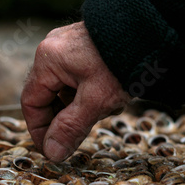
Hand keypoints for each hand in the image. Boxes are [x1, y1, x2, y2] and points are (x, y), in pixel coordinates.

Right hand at [21, 21, 131, 161]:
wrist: (152, 30)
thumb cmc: (122, 61)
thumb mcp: (96, 100)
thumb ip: (71, 128)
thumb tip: (52, 153)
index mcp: (48, 60)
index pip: (31, 102)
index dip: (40, 130)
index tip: (53, 150)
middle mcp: (54, 49)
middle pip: (50, 96)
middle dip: (69, 116)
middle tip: (88, 128)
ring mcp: (71, 46)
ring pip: (69, 89)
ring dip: (85, 105)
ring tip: (110, 105)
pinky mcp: (87, 47)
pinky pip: (82, 78)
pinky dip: (94, 92)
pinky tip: (115, 94)